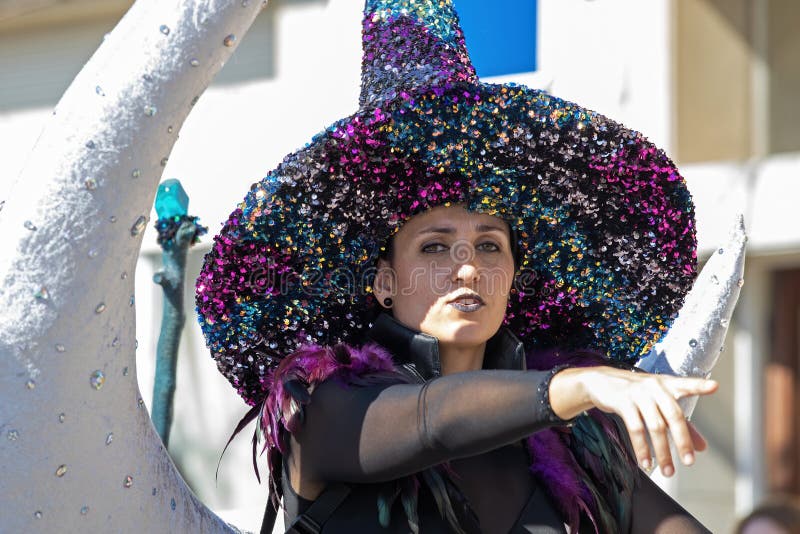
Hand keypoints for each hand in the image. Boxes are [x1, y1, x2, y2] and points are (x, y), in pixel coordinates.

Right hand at [549, 366, 717, 476]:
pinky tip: (646, 463)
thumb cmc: (636, 393)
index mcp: (667, 384)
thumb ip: (682, 423)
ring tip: (668, 471)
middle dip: (682, 441)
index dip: (699, 386)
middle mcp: (655, 387)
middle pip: (673, 415)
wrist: (601, 382)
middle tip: (689, 462)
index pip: (685, 384)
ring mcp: (638, 394)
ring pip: (655, 426)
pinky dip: (642, 448)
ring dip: (662, 451)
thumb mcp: (658, 403)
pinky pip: (635, 429)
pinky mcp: (623, 402)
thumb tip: (702, 447)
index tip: (714, 386)